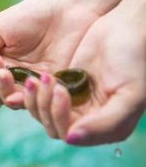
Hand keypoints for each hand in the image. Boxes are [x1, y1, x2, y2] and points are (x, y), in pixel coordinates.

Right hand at [0, 0, 101, 111]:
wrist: (71, 8)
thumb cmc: (31, 14)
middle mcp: (14, 78)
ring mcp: (34, 85)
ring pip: (12, 101)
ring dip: (7, 90)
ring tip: (9, 73)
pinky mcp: (54, 90)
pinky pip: (38, 102)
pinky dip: (32, 94)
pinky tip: (36, 79)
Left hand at [22, 0, 145, 144]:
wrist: (127, 27)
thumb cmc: (134, 60)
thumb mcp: (129, 93)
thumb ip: (106, 122)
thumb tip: (71, 138)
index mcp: (107, 128)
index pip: (70, 133)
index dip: (60, 115)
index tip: (62, 89)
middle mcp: (87, 121)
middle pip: (51, 124)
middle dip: (44, 103)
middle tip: (46, 78)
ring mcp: (72, 104)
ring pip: (41, 112)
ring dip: (35, 97)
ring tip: (34, 78)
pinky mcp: (61, 87)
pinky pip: (38, 96)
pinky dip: (32, 90)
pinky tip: (31, 77)